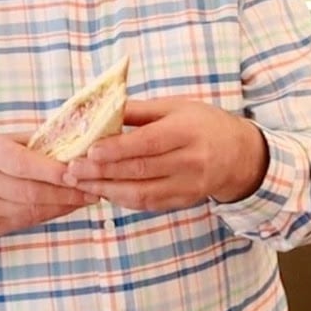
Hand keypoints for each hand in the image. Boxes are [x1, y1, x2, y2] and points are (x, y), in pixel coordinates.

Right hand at [0, 132, 98, 242]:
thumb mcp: (2, 141)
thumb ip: (35, 141)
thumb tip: (77, 138)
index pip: (24, 164)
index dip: (53, 170)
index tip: (81, 170)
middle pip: (31, 191)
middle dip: (67, 191)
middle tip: (95, 187)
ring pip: (33, 209)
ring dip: (65, 204)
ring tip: (88, 196)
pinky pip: (29, 221)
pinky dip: (53, 213)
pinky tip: (69, 206)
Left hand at [63, 99, 267, 210]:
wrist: (239, 154)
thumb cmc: (202, 123)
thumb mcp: (175, 107)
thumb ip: (140, 111)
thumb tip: (102, 109)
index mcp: (186, 132)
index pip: (147, 143)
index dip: (117, 149)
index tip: (89, 150)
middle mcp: (190, 161)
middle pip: (140, 170)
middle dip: (102, 171)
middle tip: (72, 169)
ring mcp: (189, 185)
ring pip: (141, 192)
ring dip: (107, 189)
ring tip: (80, 182)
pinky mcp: (184, 201)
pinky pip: (149, 203)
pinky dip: (123, 199)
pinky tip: (104, 191)